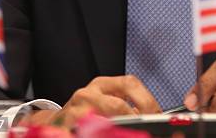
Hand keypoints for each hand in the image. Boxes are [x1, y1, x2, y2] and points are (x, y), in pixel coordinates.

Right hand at [23, 75, 160, 128]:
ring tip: (132, 133)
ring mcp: (77, 109)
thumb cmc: (88, 114)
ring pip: (105, 120)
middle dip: (137, 119)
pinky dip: (100, 133)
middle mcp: (89, 92)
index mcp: (104, 84)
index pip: (130, 84)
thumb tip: (156, 119)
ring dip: (120, 129)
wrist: (56, 123)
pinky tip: (107, 134)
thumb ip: (128, 108)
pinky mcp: (67, 123)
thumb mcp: (107, 103)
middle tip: (149, 129)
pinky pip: (88, 129)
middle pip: (119, 103)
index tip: (159, 116)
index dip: (147, 101)